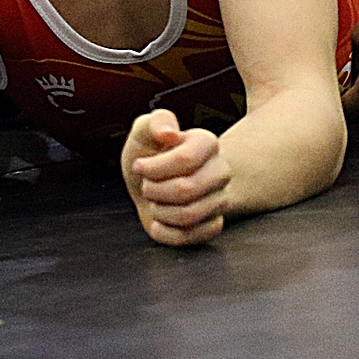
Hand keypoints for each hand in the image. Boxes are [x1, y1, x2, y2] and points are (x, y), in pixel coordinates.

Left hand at [121, 109, 231, 245]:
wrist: (151, 182)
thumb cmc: (148, 154)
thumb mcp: (143, 131)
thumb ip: (156, 122)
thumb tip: (169, 134)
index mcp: (207, 142)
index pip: (185, 159)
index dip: (154, 167)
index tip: (138, 166)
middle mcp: (220, 170)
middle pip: (187, 190)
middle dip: (154, 191)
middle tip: (146, 186)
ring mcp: (220, 199)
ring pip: (189, 215)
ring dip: (159, 211)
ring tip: (155, 202)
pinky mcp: (214, 224)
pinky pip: (192, 236)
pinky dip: (166, 233)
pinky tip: (160, 221)